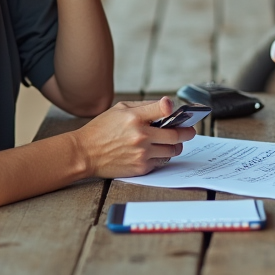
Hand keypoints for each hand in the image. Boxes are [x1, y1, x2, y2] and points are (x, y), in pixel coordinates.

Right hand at [74, 97, 196, 178]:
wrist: (84, 153)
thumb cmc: (101, 130)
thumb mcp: (119, 109)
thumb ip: (143, 106)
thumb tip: (166, 106)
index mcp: (135, 118)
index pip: (164, 109)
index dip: (177, 109)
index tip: (183, 111)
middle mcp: (140, 136)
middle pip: (176, 134)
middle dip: (187, 132)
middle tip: (190, 131)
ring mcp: (142, 153)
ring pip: (172, 150)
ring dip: (177, 145)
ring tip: (174, 142)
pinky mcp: (140, 167)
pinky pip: (161, 161)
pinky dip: (162, 156)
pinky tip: (157, 151)